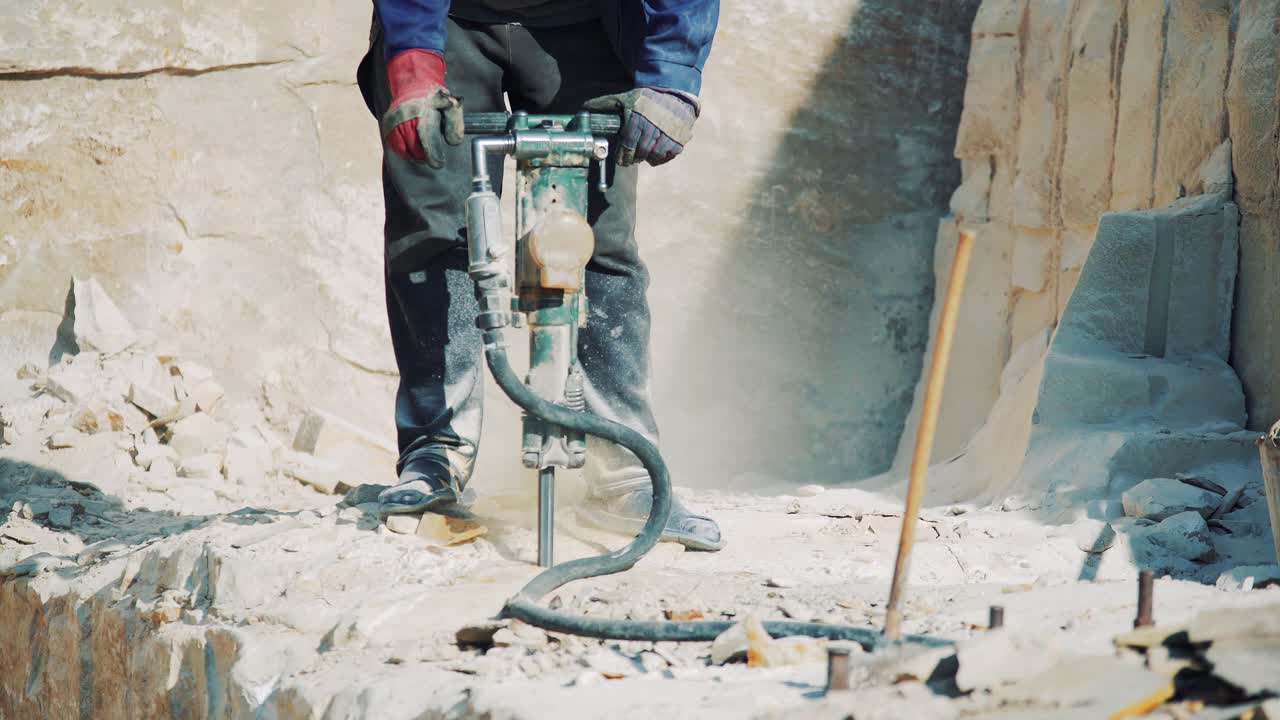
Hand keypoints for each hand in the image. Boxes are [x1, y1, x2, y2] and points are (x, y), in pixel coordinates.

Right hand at [380, 49, 463, 167]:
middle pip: (415, 148)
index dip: (433, 155)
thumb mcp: (450, 105)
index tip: (439, 163)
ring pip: (405, 150)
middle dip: (426, 156)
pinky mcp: (388, 126)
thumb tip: (453, 142)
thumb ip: (454, 123)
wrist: (412, 84)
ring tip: (424, 153)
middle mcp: (406, 116)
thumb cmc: (434, 98)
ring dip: (416, 156)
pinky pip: (396, 147)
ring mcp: (395, 121)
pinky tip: (413, 149)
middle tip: (434, 157)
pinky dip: (405, 152)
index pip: (427, 138)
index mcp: (423, 111)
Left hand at [584, 88, 697, 166]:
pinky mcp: (679, 140)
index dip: (622, 157)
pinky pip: (667, 156)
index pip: (627, 146)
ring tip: (643, 153)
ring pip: (653, 157)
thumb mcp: (625, 98)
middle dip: (633, 158)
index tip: (620, 159)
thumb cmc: (646, 97)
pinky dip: (660, 157)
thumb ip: (604, 104)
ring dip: (647, 158)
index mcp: (637, 120)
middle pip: (640, 154)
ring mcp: (667, 136)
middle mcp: (652, 129)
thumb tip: (583, 108)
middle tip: (630, 158)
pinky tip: (656, 152)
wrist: (674, 93)